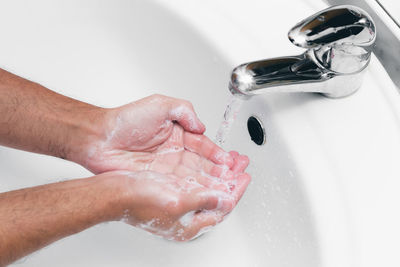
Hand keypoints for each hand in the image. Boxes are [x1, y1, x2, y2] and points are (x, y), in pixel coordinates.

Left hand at [72, 94, 250, 239]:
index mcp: (176, 133)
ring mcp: (165, 167)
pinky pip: (179, 185)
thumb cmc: (124, 120)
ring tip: (226, 188)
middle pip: (202, 163)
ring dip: (211, 182)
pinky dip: (194, 190)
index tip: (231, 160)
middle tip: (235, 177)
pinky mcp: (156, 180)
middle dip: (220, 170)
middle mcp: (173, 151)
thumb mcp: (160, 105)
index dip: (217, 153)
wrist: (99, 139)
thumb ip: (185, 111)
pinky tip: (206, 193)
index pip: (202, 145)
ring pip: (193, 176)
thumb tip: (201, 127)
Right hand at [112, 170, 249, 240]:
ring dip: (219, 173)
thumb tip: (225, 200)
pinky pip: (196, 182)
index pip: (222, 207)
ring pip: (208, 187)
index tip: (244, 175)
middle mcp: (186, 215)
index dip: (236, 190)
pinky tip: (209, 162)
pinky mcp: (171, 192)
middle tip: (241, 163)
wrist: (113, 193)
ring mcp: (178, 203)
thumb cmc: (138, 201)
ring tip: (230, 160)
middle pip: (217, 197)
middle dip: (231, 179)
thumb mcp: (177, 202)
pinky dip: (205, 171)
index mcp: (190, 224)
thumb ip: (204, 200)